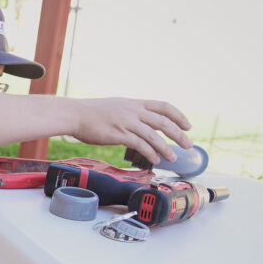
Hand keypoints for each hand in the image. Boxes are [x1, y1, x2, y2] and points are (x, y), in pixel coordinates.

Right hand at [73, 98, 192, 164]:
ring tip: (173, 158)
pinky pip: (140, 145)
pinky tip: (155, 159)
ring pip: (154, 135)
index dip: (178, 116)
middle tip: (188, 145)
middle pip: (164, 122)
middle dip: (179, 135)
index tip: (187, 126)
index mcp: (134, 103)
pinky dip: (150, 153)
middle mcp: (134, 111)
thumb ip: (129, 112)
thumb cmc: (90, 113)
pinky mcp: (119, 135)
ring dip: (166, 148)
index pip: (164, 106)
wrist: (74, 115)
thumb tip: (138, 122)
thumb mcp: (115, 106)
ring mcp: (127, 122)